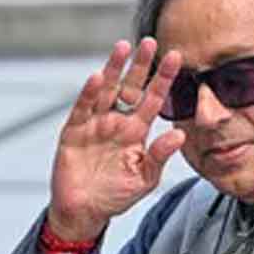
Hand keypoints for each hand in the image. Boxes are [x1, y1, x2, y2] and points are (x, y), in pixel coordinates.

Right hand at [47, 38, 185, 240]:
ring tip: (123, 47)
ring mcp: (95, 124)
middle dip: (140, 65)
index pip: (154, 99)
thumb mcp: (145, 178)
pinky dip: (89, 94)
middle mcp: (117, 122)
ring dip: (114, 69)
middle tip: (150, 42)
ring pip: (107, 90)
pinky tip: (97, 78)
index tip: (177, 58)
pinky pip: (83, 109)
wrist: (85, 211)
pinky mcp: (74, 131)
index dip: (164, 79)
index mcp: (137, 131)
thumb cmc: (116, 195)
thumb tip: (179, 135)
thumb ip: (160, 156)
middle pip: (130, 87)